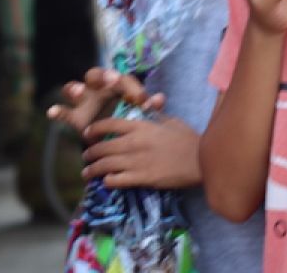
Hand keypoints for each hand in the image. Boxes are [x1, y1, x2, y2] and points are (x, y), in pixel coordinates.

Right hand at [46, 67, 163, 133]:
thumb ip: (149, 106)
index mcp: (117, 85)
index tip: (141, 99)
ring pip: (74, 88)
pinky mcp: (75, 117)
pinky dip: (58, 111)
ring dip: (76, 88)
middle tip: (111, 81)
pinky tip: (53, 112)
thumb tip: (160, 99)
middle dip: (101, 76)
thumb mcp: (142, 115)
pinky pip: (64, 112)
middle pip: (94, 75)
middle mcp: (98, 89)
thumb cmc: (130, 121)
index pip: (123, 79)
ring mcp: (84, 102)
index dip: (132, 87)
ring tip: (79, 91)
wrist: (116, 141)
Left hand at [82, 114, 200, 189]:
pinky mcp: (142, 178)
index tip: (87, 133)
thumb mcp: (170, 121)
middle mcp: (134, 142)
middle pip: (103, 146)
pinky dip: (108, 181)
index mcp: (140, 126)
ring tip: (87, 172)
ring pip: (106, 165)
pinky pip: (117, 180)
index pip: (110, 124)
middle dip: (90, 152)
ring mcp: (137, 161)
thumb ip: (155, 114)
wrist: (200, 160)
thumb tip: (149, 103)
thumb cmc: (188, 138)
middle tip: (86, 156)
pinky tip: (106, 181)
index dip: (95, 129)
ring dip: (93, 169)